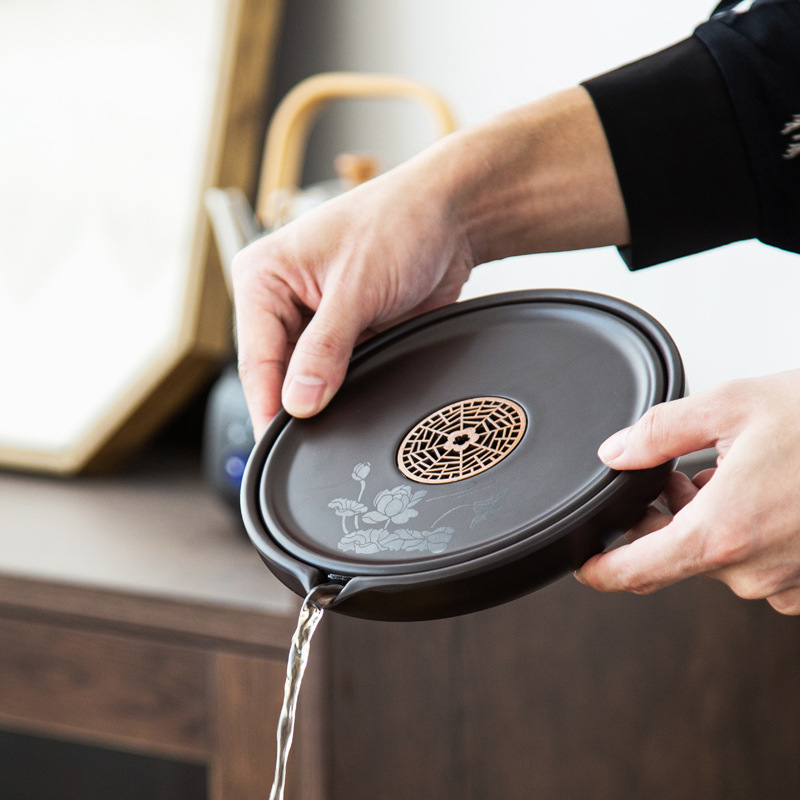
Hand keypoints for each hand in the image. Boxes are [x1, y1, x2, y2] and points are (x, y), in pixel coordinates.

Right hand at [231, 87, 627, 436]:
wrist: (453, 218)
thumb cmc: (399, 223)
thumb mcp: (356, 287)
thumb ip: (325, 350)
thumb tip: (298, 404)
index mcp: (263, 278)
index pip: (256, 357)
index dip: (267, 405)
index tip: (277, 444)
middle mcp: (282, 301)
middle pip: (278, 374)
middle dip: (298, 406)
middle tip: (314, 443)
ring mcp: (316, 321)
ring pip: (308, 381)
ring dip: (327, 400)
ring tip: (342, 418)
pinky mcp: (347, 335)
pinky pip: (341, 377)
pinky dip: (351, 391)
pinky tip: (361, 400)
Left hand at [576, 369, 799, 614]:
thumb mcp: (733, 406)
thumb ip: (660, 432)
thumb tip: (615, 452)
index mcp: (723, 532)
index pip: (636, 572)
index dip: (600, 570)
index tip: (583, 566)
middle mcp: (755, 571)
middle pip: (675, 555)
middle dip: (661, 517)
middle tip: (670, 472)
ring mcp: (789, 582)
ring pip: (719, 555)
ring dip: (707, 519)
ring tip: (723, 470)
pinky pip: (759, 561)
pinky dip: (746, 530)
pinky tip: (761, 490)